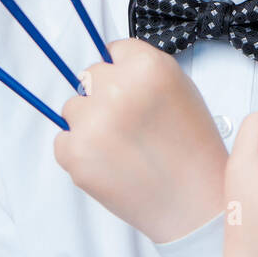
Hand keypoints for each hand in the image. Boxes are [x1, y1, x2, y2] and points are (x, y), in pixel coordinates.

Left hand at [54, 38, 226, 242]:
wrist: (195, 206)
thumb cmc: (194, 151)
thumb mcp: (182, 91)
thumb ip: (143, 71)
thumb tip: (109, 63)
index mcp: (148, 67)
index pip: (114, 50)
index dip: (124, 73)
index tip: (132, 92)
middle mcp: (117, 88)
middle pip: (90, 77)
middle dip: (104, 97)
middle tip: (130, 126)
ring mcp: (93, 121)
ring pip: (73, 108)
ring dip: (90, 124)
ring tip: (123, 149)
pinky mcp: (75, 153)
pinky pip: (62, 141)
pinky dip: (79, 153)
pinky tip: (111, 165)